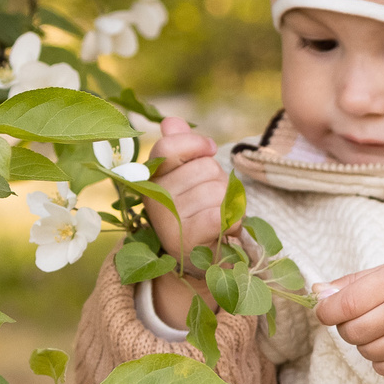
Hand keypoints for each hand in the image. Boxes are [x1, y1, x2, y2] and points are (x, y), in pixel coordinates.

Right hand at [143, 116, 228, 324]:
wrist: (199, 262)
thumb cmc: (195, 213)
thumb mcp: (184, 180)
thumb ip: (179, 149)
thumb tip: (171, 121)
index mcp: (150, 179)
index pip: (168, 145)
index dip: (195, 143)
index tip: (209, 150)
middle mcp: (154, 199)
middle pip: (204, 168)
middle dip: (219, 180)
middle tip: (212, 201)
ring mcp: (168, 220)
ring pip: (217, 190)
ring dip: (228, 202)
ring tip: (217, 217)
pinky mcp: (187, 240)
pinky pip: (221, 213)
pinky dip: (232, 219)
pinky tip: (224, 229)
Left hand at [314, 260, 383, 380]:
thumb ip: (352, 284)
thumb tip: (316, 295)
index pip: (345, 304)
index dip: (327, 312)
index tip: (327, 311)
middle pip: (351, 332)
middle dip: (348, 327)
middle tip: (363, 318)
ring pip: (365, 353)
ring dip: (367, 343)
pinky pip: (382, 369)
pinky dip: (382, 359)